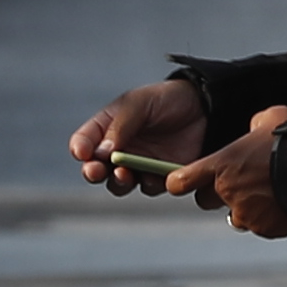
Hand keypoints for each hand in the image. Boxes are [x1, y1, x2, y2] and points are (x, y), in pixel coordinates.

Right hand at [70, 76, 207, 192]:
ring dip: (118, 182)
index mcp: (108, 127)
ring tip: (124, 174)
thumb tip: (100, 153)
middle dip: (93, 172)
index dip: (80, 149)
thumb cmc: (168, 99)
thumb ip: (120, 126)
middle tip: (95, 171)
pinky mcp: (160, 175)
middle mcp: (120, 148)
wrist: (206, 108)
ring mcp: (139, 164)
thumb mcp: (139, 104)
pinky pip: (148, 187)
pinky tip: (152, 177)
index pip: (85, 142)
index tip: (82, 153)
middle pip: (96, 168)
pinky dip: (146, 184)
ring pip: (119, 183)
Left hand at [180, 106, 286, 237]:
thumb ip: (252, 127)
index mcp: (221, 165)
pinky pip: (261, 226)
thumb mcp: (268, 119)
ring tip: (270, 192)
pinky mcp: (265, 228)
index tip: (177, 182)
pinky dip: (269, 218)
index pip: (183, 180)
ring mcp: (246, 213)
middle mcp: (227, 192)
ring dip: (247, 207)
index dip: (179, 182)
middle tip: (241, 183)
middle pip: (207, 200)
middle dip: (220, 193)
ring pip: (237, 215)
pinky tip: (284, 202)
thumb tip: (254, 130)